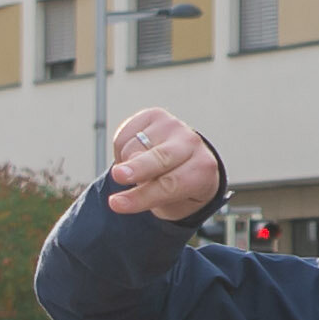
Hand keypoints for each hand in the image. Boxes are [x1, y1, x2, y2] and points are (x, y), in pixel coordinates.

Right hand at [103, 110, 223, 221]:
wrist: (187, 161)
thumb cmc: (178, 188)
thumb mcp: (172, 204)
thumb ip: (153, 192)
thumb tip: (124, 169)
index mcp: (202, 169)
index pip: (169, 185)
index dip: (141, 197)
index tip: (116, 204)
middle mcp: (191, 143)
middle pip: (159, 158)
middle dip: (137, 167)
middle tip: (118, 175)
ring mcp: (173, 125)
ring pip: (134, 148)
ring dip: (125, 165)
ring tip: (137, 172)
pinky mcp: (155, 115)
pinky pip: (124, 135)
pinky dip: (120, 151)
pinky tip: (134, 156)